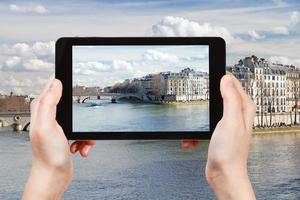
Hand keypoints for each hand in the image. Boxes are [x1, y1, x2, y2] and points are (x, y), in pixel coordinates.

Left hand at [23, 75, 94, 199]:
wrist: (54, 176)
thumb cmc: (48, 155)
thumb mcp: (47, 125)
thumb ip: (49, 102)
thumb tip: (55, 83)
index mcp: (42, 110)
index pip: (51, 87)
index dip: (61, 81)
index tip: (72, 75)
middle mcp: (50, 117)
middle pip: (71, 104)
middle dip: (81, 114)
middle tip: (82, 122)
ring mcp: (60, 127)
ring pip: (81, 120)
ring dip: (86, 132)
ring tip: (81, 142)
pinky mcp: (68, 136)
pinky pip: (83, 132)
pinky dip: (86, 140)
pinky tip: (81, 147)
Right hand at [183, 74, 255, 198]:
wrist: (224, 174)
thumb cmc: (229, 152)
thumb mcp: (230, 120)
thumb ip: (230, 98)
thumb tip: (226, 78)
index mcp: (243, 107)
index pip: (233, 83)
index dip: (221, 76)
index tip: (208, 71)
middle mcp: (236, 114)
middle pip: (218, 95)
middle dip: (205, 98)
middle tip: (194, 96)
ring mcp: (226, 123)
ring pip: (206, 110)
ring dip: (197, 117)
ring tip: (190, 125)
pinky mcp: (217, 132)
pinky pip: (202, 125)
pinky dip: (194, 132)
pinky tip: (190, 139)